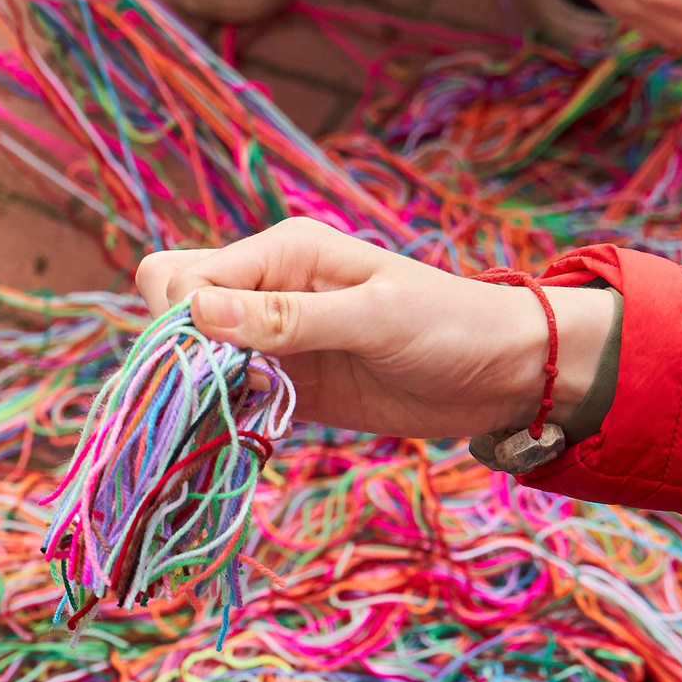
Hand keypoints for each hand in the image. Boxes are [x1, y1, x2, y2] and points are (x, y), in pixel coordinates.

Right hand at [135, 217, 619, 438]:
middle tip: (223, 389)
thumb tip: (198, 314)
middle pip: (176, 312)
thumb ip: (286, 317)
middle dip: (179, 355)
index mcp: (282, 253)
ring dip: (201, 390)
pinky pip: (231, 397)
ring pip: (196, 359)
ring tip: (237, 414)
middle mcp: (267, 290)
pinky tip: (251, 429)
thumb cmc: (449, 326)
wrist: (504, 374)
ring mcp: (274, 340)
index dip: (178, 320)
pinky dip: (227, 415)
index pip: (182, 276)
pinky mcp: (288, 386)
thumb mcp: (372, 317)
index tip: (207, 362)